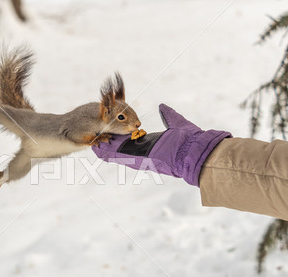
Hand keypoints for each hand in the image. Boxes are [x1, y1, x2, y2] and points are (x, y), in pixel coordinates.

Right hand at [92, 104, 230, 185]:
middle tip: (96, 138)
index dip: (119, 135)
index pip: (130, 140)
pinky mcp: (136, 159)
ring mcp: (138, 157)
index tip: (111, 129)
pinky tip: (97, 149)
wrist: (194, 150)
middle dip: (108, 143)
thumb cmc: (188, 139)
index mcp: (150, 144)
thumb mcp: (175, 122)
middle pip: (120, 148)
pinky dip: (106, 153)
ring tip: (93, 144)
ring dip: (104, 148)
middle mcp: (142, 152)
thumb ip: (168, 115)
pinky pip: (117, 157)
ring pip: (115, 154)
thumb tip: (163, 107)